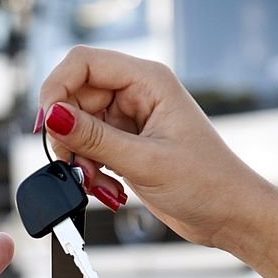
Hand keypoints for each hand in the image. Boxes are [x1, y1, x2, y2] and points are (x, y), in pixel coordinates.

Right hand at [38, 46, 272, 247]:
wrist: (229, 215)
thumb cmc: (207, 183)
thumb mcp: (144, 161)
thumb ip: (94, 138)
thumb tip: (53, 116)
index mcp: (148, 80)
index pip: (84, 63)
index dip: (57, 88)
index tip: (48, 124)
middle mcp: (136, 93)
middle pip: (74, 97)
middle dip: (68, 135)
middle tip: (76, 166)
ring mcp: (129, 119)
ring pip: (77, 126)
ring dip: (79, 158)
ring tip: (98, 182)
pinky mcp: (125, 144)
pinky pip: (88, 148)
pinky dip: (89, 170)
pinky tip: (108, 187)